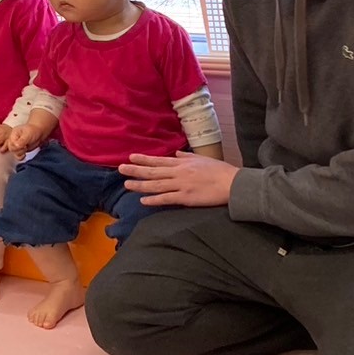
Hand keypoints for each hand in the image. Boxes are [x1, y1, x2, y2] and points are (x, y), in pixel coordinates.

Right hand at [8, 122, 49, 152]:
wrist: (40, 132)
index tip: (24, 145)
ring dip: (20, 153)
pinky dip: (21, 157)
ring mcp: (17, 145)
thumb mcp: (27, 135)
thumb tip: (16, 146)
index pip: (11, 144)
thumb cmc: (33, 130)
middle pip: (12, 149)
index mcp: (13, 134)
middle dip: (19, 150)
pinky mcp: (21, 149)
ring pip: (14, 153)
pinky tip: (25, 154)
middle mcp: (14, 140)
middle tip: (25, 146)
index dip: (17, 146)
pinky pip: (17, 156)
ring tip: (26, 148)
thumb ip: (21, 141)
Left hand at [120, 152, 237, 207]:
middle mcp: (179, 172)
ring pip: (156, 185)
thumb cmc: (220, 171)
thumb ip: (187, 157)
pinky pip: (167, 199)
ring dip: (141, 184)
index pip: (159, 160)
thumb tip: (177, 153)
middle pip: (153, 171)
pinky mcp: (186, 198)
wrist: (233, 183)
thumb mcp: (202, 159)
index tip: (131, 157)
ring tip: (127, 184)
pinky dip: (154, 200)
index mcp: (183, 163)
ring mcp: (181, 185)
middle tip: (120, 169)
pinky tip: (143, 201)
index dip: (144, 159)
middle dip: (136, 170)